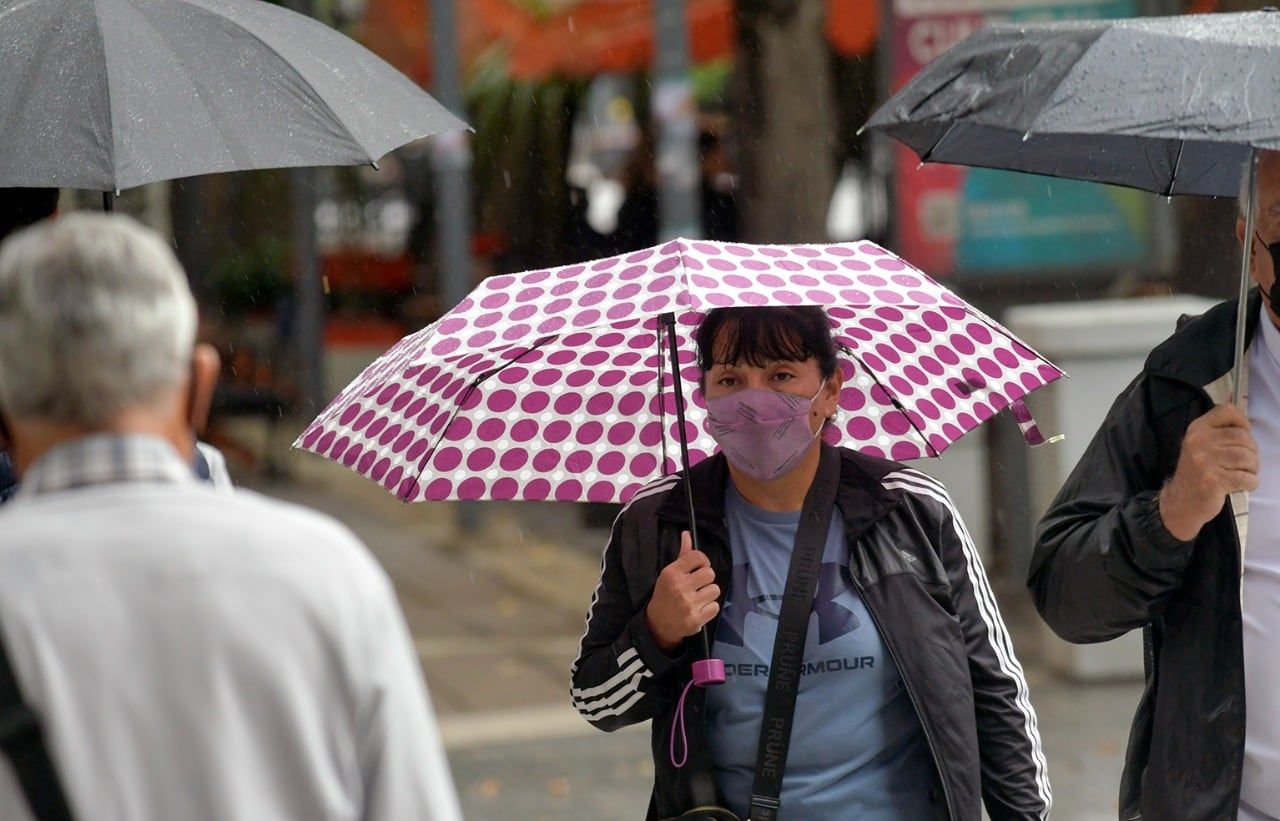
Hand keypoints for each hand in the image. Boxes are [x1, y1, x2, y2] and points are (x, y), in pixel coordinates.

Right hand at [645, 531, 720, 650]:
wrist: (657, 624)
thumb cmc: (665, 595)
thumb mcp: (669, 574)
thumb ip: (682, 555)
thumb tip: (687, 534)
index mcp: (672, 573)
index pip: (697, 556)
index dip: (703, 561)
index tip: (699, 567)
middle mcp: (680, 587)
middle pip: (710, 573)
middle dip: (706, 579)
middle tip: (698, 585)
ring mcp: (688, 604)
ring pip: (715, 589)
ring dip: (708, 594)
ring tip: (698, 598)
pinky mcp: (696, 619)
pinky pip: (715, 606)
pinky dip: (709, 608)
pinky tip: (699, 609)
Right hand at [1159, 404, 1258, 540]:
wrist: (1181, 501)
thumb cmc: (1197, 472)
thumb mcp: (1200, 445)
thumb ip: (1219, 432)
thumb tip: (1245, 424)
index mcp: (1197, 429)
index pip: (1226, 411)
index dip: (1242, 421)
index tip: (1241, 437)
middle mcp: (1198, 442)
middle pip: (1243, 437)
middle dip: (1251, 451)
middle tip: (1244, 462)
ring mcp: (1204, 462)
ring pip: (1247, 458)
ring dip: (1252, 468)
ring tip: (1243, 473)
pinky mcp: (1213, 481)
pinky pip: (1247, 478)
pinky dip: (1251, 483)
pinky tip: (1242, 485)